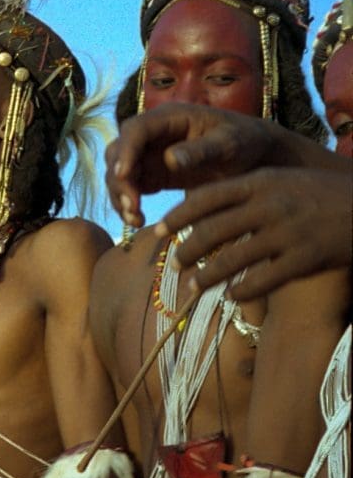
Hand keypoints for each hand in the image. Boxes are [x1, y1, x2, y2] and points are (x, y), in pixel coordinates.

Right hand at [106, 103, 277, 226]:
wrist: (254, 155)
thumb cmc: (245, 142)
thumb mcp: (229, 144)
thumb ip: (201, 150)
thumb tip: (170, 159)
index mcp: (169, 117)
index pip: (135, 130)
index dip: (126, 152)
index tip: (124, 176)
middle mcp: (152, 133)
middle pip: (118, 152)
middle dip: (119, 179)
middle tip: (132, 205)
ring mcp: (148, 154)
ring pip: (117, 172)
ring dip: (120, 195)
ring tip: (134, 218)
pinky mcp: (151, 174)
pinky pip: (129, 188)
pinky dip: (127, 204)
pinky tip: (137, 219)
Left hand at [155, 167, 351, 300]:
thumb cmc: (318, 194)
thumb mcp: (281, 181)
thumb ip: (245, 192)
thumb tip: (201, 209)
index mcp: (260, 182)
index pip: (206, 198)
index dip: (177, 216)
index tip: (158, 230)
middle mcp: (270, 205)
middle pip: (212, 231)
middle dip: (186, 251)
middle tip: (174, 264)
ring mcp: (288, 233)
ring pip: (232, 260)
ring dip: (206, 277)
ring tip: (192, 287)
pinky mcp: (305, 259)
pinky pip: (263, 281)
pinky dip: (241, 291)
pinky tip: (230, 296)